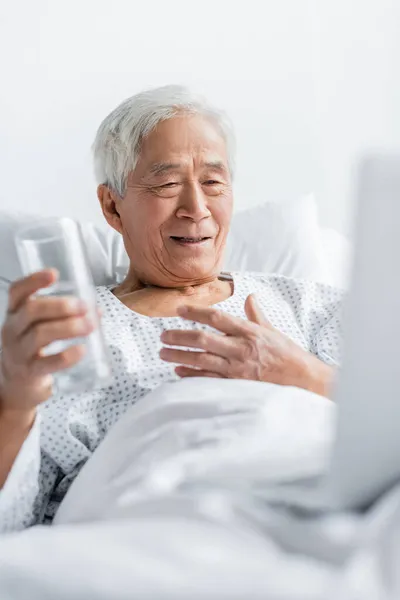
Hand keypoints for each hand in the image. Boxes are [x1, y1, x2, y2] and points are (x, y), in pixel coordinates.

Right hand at [0, 269, 94, 420]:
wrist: (18, 383)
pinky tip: (81, 350)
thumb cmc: (34, 347)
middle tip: (84, 306)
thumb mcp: (41, 326)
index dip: (33, 281)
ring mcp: (18, 352)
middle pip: (32, 311)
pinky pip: (47, 363)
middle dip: (61, 306)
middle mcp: (12, 330)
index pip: (17, 292)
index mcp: (15, 313)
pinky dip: (66, 356)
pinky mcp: (30, 372)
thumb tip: (96, 311)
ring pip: (40, 334)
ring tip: (89, 325)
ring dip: (68, 327)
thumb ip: (66, 316)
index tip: (54, 274)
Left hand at [160, 294, 333, 396]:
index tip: (179, 309)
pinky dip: (191, 375)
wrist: (304, 381)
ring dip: (179, 356)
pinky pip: (209, 379)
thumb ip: (256, 315)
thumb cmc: (288, 355)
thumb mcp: (272, 331)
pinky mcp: (237, 386)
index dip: (196, 312)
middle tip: (163, 335)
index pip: (217, 318)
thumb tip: (249, 297)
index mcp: (250, 331)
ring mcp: (238, 369)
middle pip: (203, 339)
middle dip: (179, 336)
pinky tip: (178, 372)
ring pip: (202, 359)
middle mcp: (242, 348)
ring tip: (162, 353)